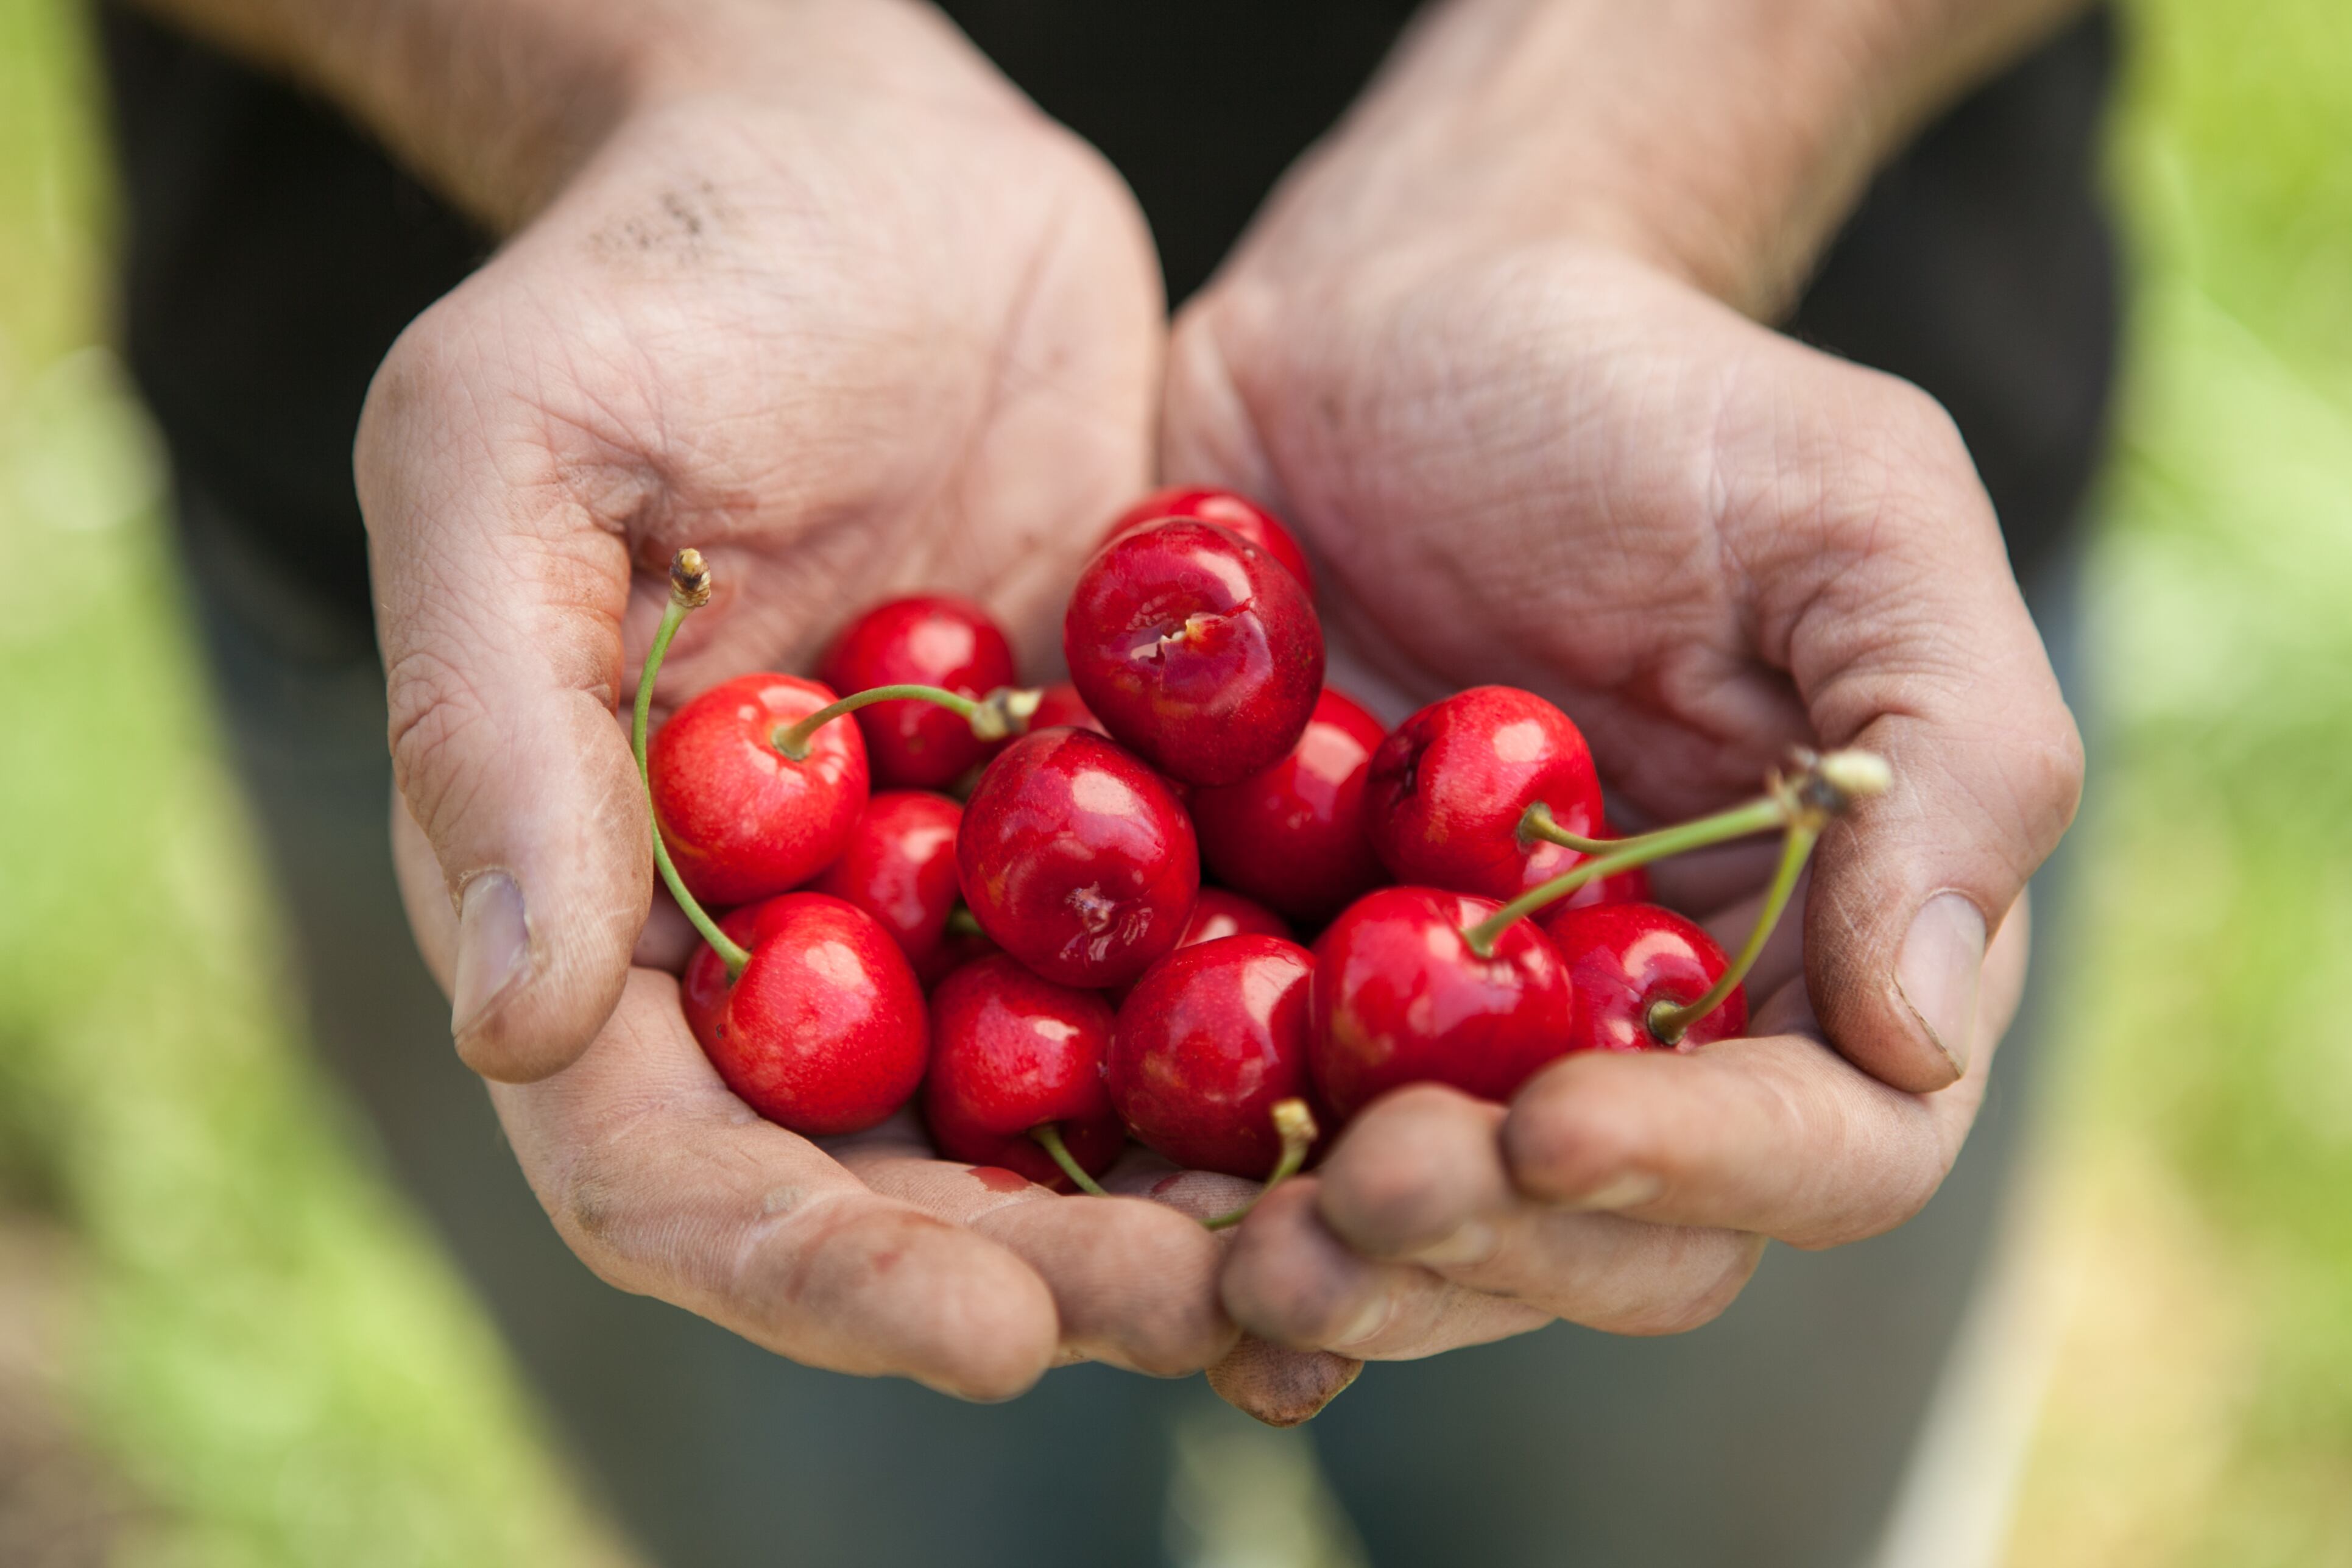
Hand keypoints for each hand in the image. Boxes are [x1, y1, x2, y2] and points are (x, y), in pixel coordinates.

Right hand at [366, 6, 1241, 1401]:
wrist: (865, 167)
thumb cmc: (649, 284)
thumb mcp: (508, 456)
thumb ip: (497, 736)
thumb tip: (512, 1025)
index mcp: (603, 906)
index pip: (671, 1170)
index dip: (812, 1273)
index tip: (986, 1324)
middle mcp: (779, 942)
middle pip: (890, 1186)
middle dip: (1040, 1273)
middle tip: (1214, 1314)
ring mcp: (948, 893)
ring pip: (1054, 1115)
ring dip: (1185, 1211)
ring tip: (1340, 1258)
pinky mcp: (1097, 820)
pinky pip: (1180, 971)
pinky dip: (1277, 1054)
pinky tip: (1409, 1111)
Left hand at [1163, 40, 2079, 1365]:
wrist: (1389, 325)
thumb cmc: (1646, 398)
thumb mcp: (1848, 512)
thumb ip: (1950, 749)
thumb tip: (1928, 1024)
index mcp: (1815, 948)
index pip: (1824, 1146)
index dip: (1703, 1170)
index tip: (1554, 1123)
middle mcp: (1638, 1032)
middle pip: (1604, 1240)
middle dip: (1490, 1251)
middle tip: (1362, 1200)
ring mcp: (1450, 1033)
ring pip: (1422, 1241)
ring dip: (1336, 1280)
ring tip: (1226, 1248)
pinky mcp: (1280, 989)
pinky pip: (1243, 1151)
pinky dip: (1191, 1217)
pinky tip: (1121, 1239)